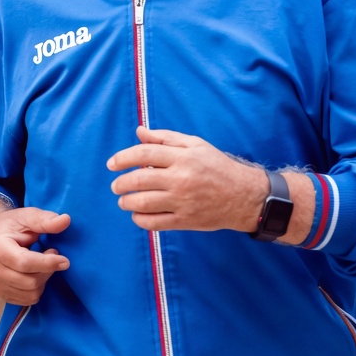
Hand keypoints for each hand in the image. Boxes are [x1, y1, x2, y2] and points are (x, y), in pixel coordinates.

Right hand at [0, 206, 70, 305]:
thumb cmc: (11, 226)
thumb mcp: (26, 217)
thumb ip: (45, 220)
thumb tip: (66, 220)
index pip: (25, 263)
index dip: (48, 263)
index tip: (65, 260)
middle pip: (31, 282)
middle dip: (47, 270)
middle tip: (50, 255)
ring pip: (32, 293)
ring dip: (43, 280)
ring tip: (41, 265)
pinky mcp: (1, 295)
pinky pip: (28, 300)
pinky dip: (37, 289)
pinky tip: (34, 274)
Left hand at [107, 126, 265, 232]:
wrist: (244, 196)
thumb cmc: (217, 167)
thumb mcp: (195, 145)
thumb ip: (165, 138)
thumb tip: (139, 131)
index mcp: (183, 157)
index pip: (143, 154)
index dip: (122, 158)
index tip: (111, 164)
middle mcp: (181, 179)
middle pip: (138, 180)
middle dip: (120, 184)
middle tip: (115, 186)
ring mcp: (183, 201)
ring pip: (143, 203)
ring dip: (126, 202)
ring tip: (124, 201)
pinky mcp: (185, 220)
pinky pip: (154, 223)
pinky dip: (140, 220)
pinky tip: (138, 214)